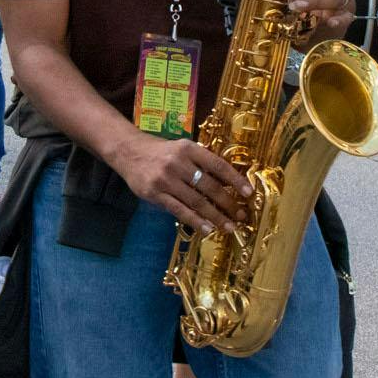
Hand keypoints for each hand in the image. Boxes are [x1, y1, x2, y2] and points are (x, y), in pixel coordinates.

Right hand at [111, 133, 252, 234]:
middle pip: (209, 186)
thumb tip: (226, 183)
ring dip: (215, 216)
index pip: (217, 165)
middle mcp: (178, 163)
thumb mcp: (182, 149)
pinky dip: (195, 221)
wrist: (129, 151)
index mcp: (189, 149)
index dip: (235, 179)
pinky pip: (179, 211)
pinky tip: (207, 229)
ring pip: (196, 201)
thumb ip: (201, 162)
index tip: (248, 192)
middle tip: (240, 215)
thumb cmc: (161, 152)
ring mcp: (166, 180)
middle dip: (227, 203)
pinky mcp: (155, 194)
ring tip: (228, 227)